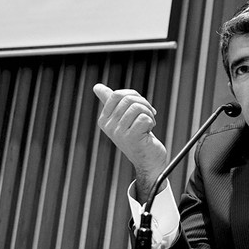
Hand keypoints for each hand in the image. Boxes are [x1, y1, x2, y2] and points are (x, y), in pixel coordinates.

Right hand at [93, 83, 167, 199]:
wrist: (149, 162)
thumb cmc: (139, 138)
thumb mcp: (124, 118)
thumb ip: (111, 103)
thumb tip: (96, 87)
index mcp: (104, 120)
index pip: (117, 94)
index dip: (133, 96)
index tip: (141, 107)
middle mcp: (108, 126)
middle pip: (128, 99)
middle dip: (144, 104)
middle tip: (149, 115)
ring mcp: (118, 133)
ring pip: (137, 107)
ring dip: (149, 114)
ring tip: (149, 125)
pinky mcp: (131, 137)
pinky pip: (144, 117)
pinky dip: (151, 122)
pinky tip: (149, 132)